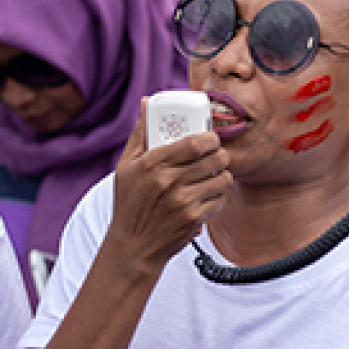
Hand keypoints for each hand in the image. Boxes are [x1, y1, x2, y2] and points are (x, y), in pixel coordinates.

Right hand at [106, 100, 232, 275]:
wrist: (133, 247)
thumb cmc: (129, 203)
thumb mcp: (126, 167)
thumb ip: (140, 133)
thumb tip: (148, 102)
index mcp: (151, 164)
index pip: (195, 143)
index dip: (210, 138)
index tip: (210, 139)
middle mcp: (168, 182)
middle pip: (214, 158)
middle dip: (220, 154)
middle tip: (216, 156)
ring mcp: (182, 202)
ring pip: (222, 178)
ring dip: (221, 176)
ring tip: (212, 176)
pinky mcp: (194, 220)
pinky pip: (220, 200)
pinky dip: (217, 197)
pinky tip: (206, 197)